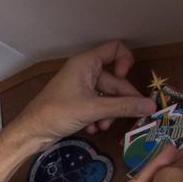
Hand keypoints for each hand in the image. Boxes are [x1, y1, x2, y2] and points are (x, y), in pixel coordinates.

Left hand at [0, 41, 155, 181]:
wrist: (31, 132)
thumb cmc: (57, 113)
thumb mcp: (92, 109)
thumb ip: (123, 107)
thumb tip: (151, 106)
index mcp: (86, 63)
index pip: (115, 49)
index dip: (126, 62)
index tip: (125, 79)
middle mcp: (84, 71)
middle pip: (114, 80)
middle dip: (121, 100)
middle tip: (131, 116)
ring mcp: (81, 87)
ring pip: (107, 96)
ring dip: (109, 112)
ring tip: (103, 126)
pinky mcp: (78, 102)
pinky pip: (97, 105)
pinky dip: (98, 117)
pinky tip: (92, 129)